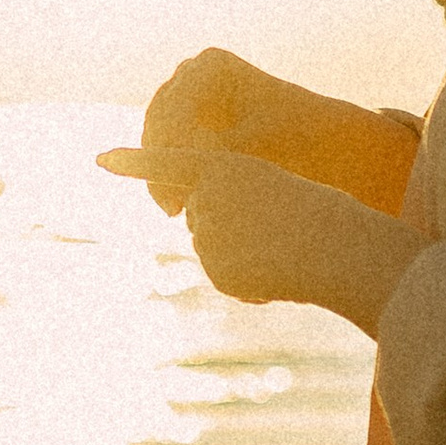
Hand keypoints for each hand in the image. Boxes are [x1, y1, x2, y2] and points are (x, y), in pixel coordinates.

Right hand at [100, 46, 401, 210]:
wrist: (326, 140)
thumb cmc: (299, 139)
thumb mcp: (256, 147)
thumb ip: (215, 156)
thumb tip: (180, 165)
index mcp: (209, 65)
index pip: (175, 112)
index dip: (171, 153)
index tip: (178, 191)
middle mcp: (191, 73)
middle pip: (160, 123)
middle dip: (162, 167)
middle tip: (171, 207)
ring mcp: (188, 96)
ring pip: (160, 139)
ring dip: (162, 174)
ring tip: (176, 209)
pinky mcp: (190, 121)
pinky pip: (169, 150)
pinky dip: (172, 175)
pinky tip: (181, 204)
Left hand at [116, 142, 419, 333]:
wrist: (343, 248)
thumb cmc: (324, 214)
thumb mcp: (279, 189)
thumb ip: (237, 200)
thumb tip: (207, 223)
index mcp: (227, 165)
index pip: (171, 163)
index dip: (136, 161)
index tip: (101, 159)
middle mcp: (207, 198)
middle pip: (202, 218)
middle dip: (230, 228)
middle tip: (277, 228)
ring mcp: (208, 235)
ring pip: (215, 250)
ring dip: (243, 257)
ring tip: (283, 250)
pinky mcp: (216, 270)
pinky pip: (227, 280)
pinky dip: (250, 285)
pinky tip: (278, 277)